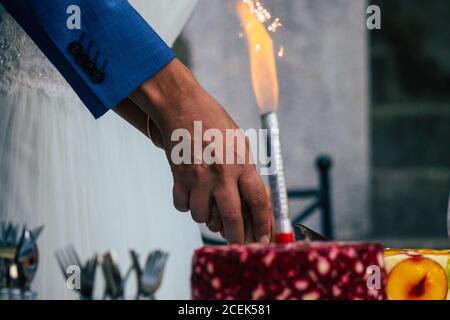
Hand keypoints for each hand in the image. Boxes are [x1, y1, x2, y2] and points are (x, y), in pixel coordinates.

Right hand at [130, 59, 271, 243]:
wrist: (183, 106)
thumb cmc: (214, 124)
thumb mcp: (240, 144)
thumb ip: (246, 173)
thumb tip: (252, 205)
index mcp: (242, 163)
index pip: (258, 202)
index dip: (263, 225)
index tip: (263, 240)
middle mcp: (222, 173)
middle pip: (232, 219)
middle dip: (236, 237)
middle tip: (237, 243)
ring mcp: (199, 177)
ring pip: (203, 217)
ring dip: (206, 217)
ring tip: (208, 204)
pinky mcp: (179, 177)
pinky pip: (183, 206)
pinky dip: (187, 206)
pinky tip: (192, 194)